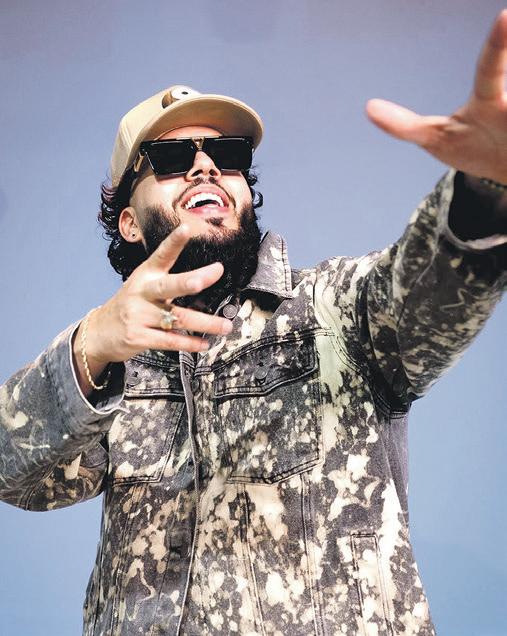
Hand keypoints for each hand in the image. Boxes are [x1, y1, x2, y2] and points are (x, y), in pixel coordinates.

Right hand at [73, 224, 232, 392]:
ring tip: (226, 325)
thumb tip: (204, 279)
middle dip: (192, 280)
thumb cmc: (131, 305)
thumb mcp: (143, 285)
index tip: (186, 228)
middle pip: (170, 285)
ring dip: (205, 323)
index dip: (174, 241)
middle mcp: (142, 292)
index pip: (161, 255)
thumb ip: (169, 281)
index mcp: (146, 275)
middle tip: (214, 273)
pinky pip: (169, 340)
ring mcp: (139, 314)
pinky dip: (189, 343)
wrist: (100, 331)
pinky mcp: (138, 336)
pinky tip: (204, 344)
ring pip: (177, 318)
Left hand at [365, 10, 506, 183]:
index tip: (505, 15)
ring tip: (504, 129)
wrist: (506, 170)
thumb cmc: (474, 147)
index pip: (490, 69)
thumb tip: (368, 107)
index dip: (498, 45)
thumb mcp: (437, 139)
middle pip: (506, 81)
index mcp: (489, 99)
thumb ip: (404, 124)